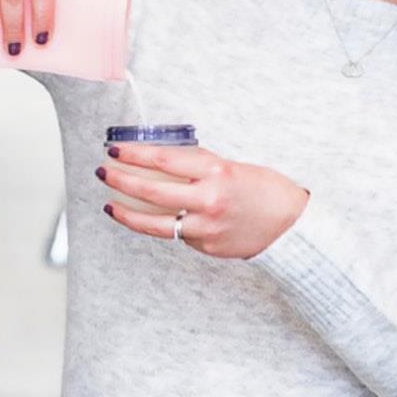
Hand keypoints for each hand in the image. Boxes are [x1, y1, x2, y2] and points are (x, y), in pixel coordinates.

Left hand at [96, 143, 310, 259]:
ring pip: (153, 222)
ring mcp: (205, 227)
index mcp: (216, 171)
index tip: (116, 150)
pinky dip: (161, 225)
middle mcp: (208, 199)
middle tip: (103, 172)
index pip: (163, 160)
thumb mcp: (233, 167)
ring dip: (127, 212)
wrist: (293, 226)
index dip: (134, 155)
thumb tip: (166, 164)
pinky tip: (149, 219)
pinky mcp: (206, 246)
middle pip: (151, 190)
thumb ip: (201, 167)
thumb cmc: (267, 189)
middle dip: (121, 180)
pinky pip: (176, 234)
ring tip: (110, 204)